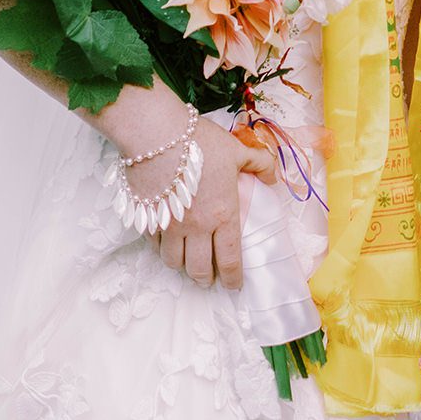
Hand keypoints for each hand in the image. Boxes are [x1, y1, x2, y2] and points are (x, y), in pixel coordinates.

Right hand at [142, 118, 274, 290]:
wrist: (156, 133)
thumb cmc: (200, 141)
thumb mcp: (237, 150)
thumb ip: (259, 163)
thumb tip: (273, 175)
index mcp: (223, 215)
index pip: (230, 260)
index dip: (233, 279)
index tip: (234, 286)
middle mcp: (197, 227)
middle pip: (199, 270)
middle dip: (205, 280)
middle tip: (209, 279)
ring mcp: (170, 225)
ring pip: (173, 262)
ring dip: (182, 267)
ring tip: (186, 262)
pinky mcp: (148, 218)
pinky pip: (155, 244)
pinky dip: (162, 248)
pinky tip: (166, 242)